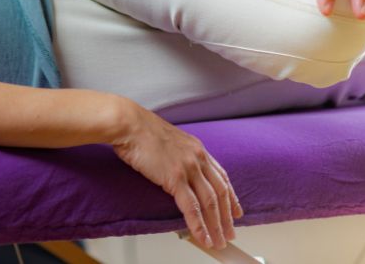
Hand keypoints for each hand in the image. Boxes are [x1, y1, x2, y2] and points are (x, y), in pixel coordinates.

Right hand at [112, 100, 241, 248]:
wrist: (128, 123)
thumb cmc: (139, 130)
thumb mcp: (167, 140)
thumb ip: (177, 155)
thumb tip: (174, 169)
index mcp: (196, 148)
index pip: (221, 176)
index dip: (230, 196)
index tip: (236, 211)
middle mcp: (197, 158)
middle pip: (220, 192)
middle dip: (227, 217)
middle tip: (230, 233)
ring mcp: (188, 168)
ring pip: (210, 203)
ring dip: (216, 226)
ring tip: (219, 241)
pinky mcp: (175, 178)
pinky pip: (192, 207)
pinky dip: (199, 225)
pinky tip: (203, 237)